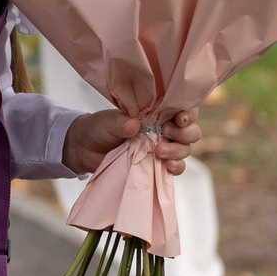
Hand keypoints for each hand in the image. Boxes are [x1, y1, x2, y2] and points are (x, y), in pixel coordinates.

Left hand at [62, 108, 200, 176]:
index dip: (188, 112)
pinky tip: (168, 166)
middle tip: (165, 133)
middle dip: (185, 133)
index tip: (179, 117)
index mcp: (156, 112)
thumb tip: (135, 125)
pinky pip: (177, 167)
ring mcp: (162, 147)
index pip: (182, 108)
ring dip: (178, 150)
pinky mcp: (157, 165)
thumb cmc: (98, 128)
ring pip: (186, 149)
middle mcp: (163, 129)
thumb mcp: (107, 122)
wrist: (85, 149)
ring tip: (159, 152)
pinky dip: (177, 167)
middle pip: (191, 131)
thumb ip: (121, 122)